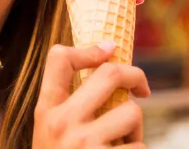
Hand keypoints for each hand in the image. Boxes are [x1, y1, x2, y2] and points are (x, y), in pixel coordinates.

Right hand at [34, 41, 149, 147]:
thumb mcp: (51, 135)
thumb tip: (110, 61)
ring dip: (135, 130)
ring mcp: (84, 144)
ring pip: (132, 113)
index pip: (59, 60)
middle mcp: (62, 124)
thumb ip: (70, 107)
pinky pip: (140, 147)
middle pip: (110, 74)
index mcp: (46, 113)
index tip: (109, 50)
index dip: (88, 48)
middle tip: (142, 88)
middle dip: (135, 76)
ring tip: (122, 147)